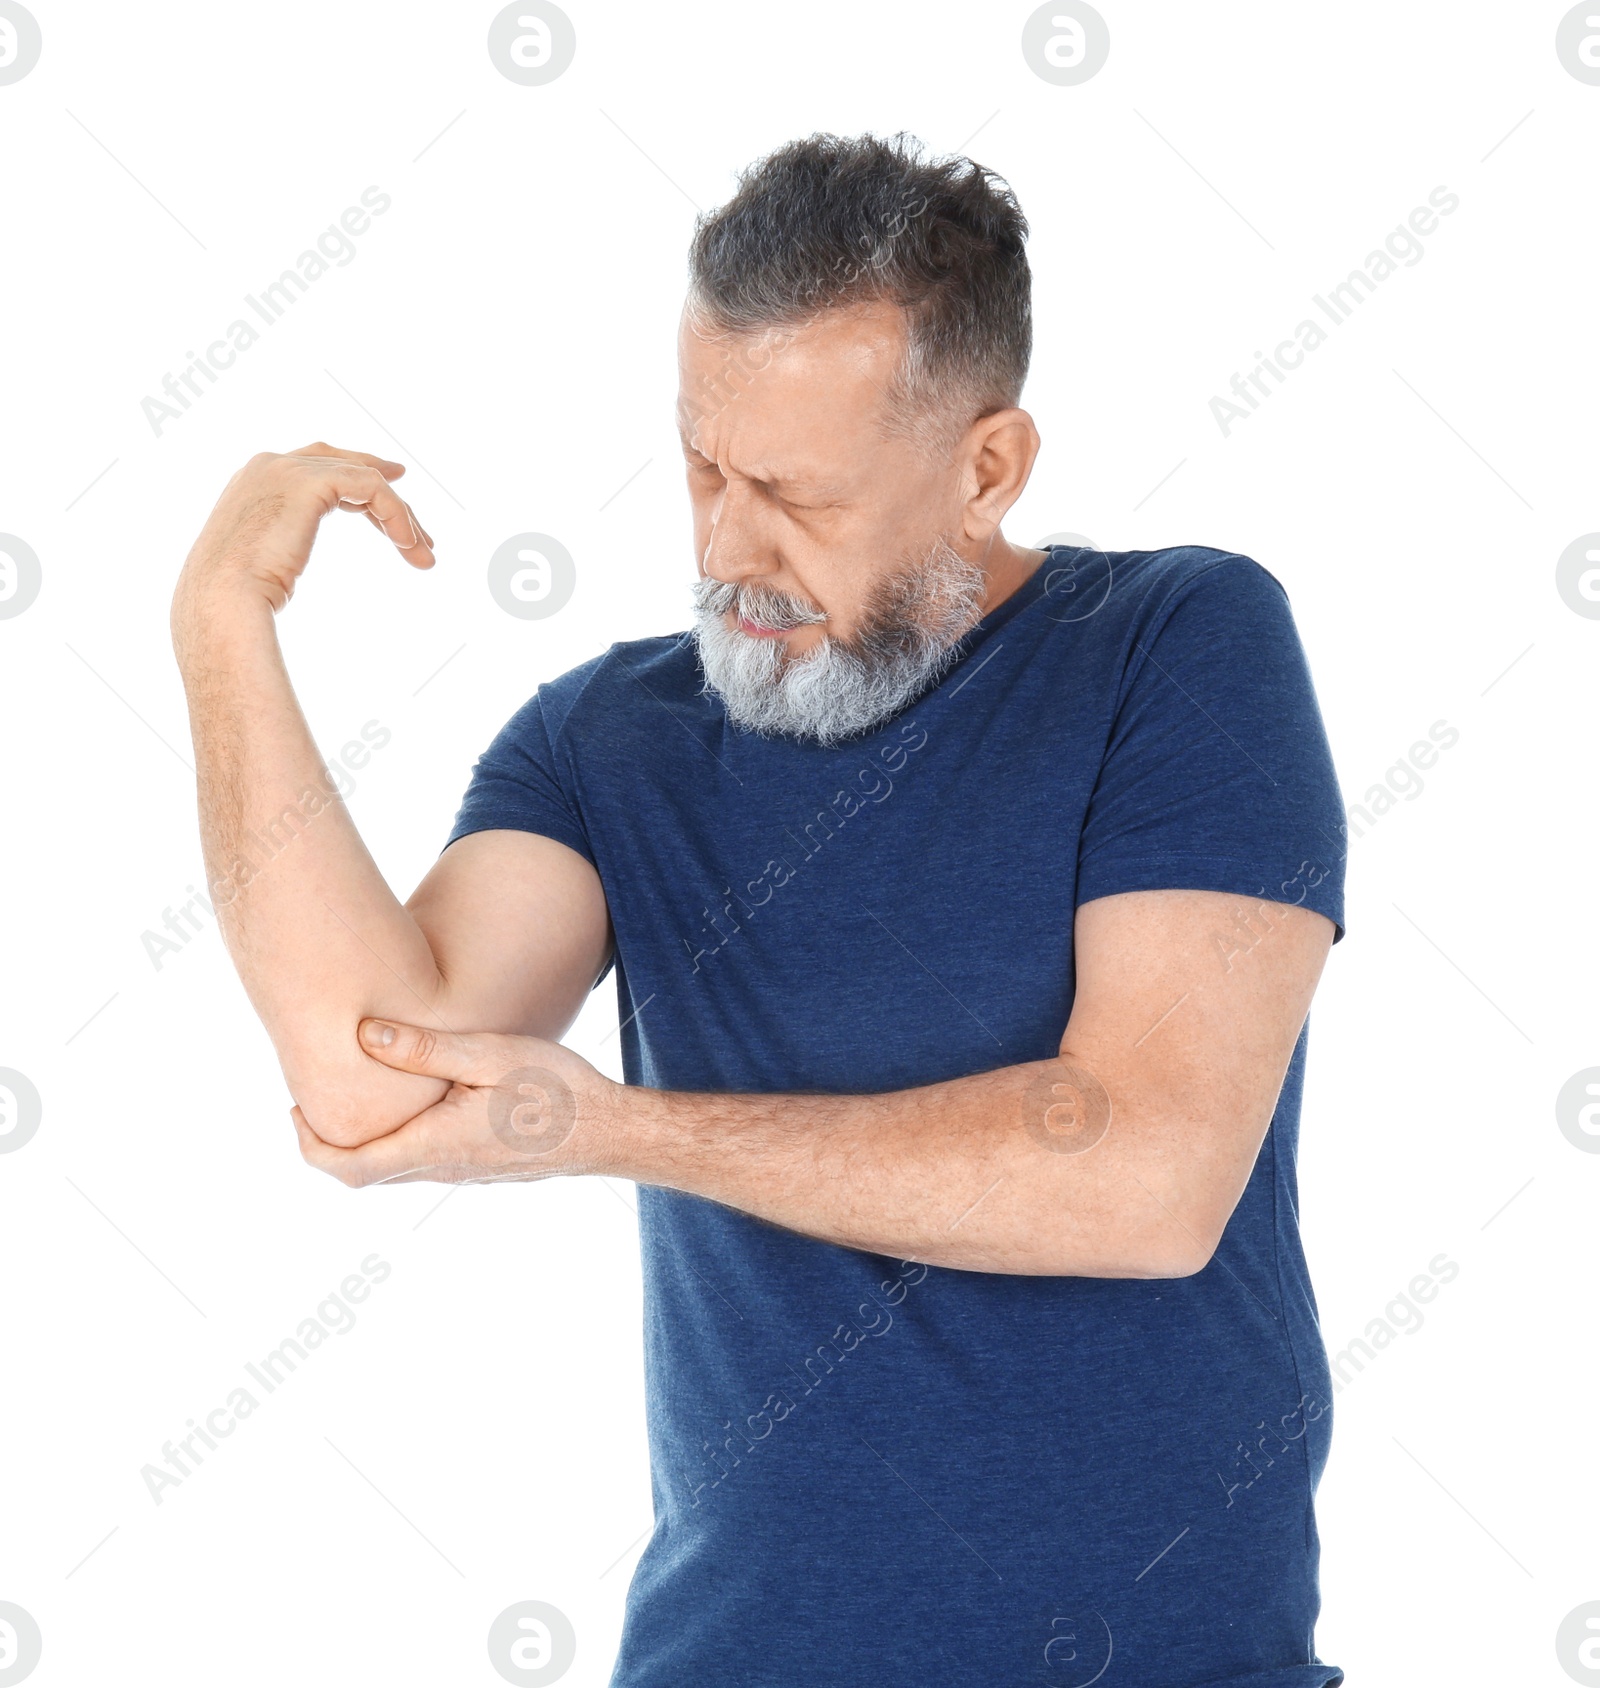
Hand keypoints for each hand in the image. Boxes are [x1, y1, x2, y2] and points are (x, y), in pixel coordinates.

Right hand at [172, 442, 434, 632]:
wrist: (221, 599)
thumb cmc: (233, 599)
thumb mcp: (259, 564)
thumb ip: (275, 549)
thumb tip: (282, 569)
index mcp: (254, 481)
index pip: (318, 466)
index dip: (360, 474)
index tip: (394, 491)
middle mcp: (269, 465)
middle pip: (346, 464)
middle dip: (387, 493)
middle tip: (418, 531)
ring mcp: (288, 469)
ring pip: (367, 478)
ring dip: (401, 517)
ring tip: (423, 554)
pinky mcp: (310, 482)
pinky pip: (373, 489)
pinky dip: (397, 516)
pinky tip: (409, 546)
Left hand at [292, 1019, 618, 1187]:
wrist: (608, 1132)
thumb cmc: (555, 1089)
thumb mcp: (489, 1053)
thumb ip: (424, 1048)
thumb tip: (362, 1034)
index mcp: (434, 1145)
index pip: (349, 1168)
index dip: (310, 1146)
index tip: (294, 1112)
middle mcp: (441, 1169)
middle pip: (364, 1173)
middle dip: (329, 1142)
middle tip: (312, 1099)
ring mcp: (462, 1173)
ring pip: (394, 1168)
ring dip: (365, 1141)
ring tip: (358, 1091)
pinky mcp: (480, 1167)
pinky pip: (422, 1162)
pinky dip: (398, 1139)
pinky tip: (414, 1101)